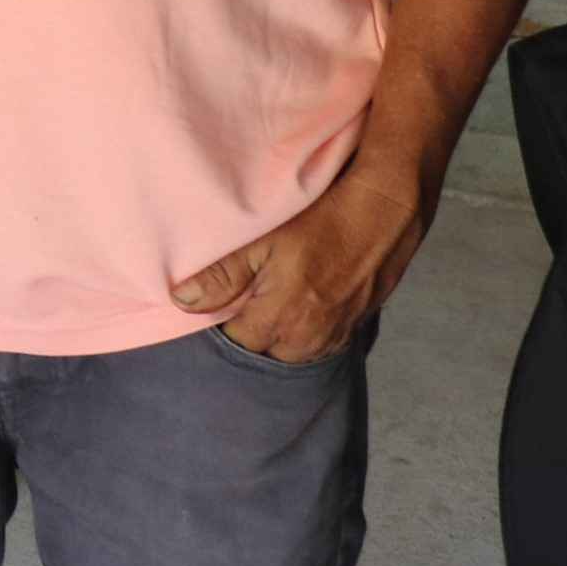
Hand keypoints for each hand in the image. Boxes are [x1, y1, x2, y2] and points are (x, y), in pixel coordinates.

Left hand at [171, 168, 426, 364]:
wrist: (384, 212)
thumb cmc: (320, 222)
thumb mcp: (263, 241)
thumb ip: (222, 276)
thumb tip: (182, 302)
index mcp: (282, 319)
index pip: (237, 344)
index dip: (223, 326)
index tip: (215, 307)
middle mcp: (310, 337)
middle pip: (266, 353)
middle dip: (251, 335)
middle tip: (241, 303)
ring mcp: (337, 334)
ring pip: (295, 352)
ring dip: (279, 336)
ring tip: (269, 304)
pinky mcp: (356, 325)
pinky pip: (321, 344)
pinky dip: (306, 332)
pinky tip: (300, 307)